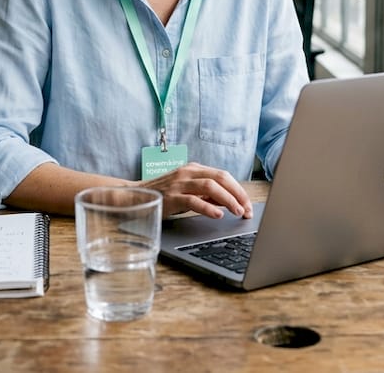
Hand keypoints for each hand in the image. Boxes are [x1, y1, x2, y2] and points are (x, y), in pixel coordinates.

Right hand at [138, 162, 252, 219]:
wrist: (135, 196)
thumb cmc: (163, 194)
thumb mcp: (187, 190)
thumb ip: (206, 193)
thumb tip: (229, 201)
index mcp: (194, 169)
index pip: (223, 175)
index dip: (239, 190)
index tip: (248, 204)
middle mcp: (188, 173)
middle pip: (220, 178)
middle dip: (238, 194)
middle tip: (247, 209)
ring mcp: (179, 184)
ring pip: (210, 186)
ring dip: (228, 200)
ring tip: (237, 212)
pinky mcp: (171, 197)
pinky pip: (194, 200)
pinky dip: (208, 207)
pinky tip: (218, 215)